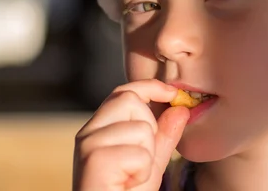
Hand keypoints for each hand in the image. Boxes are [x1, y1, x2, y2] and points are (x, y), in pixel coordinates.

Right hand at [73, 79, 189, 190]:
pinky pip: (139, 152)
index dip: (150, 87)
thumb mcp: (150, 166)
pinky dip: (142, 172)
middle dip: (149, 128)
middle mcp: (88, 134)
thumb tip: (179, 109)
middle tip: (141, 161)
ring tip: (132, 177)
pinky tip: (127, 185)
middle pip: (130, 100)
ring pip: (140, 127)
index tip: (173, 93)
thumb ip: (163, 137)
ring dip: (147, 156)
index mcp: (98, 130)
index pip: (123, 92)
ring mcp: (88, 146)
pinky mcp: (94, 161)